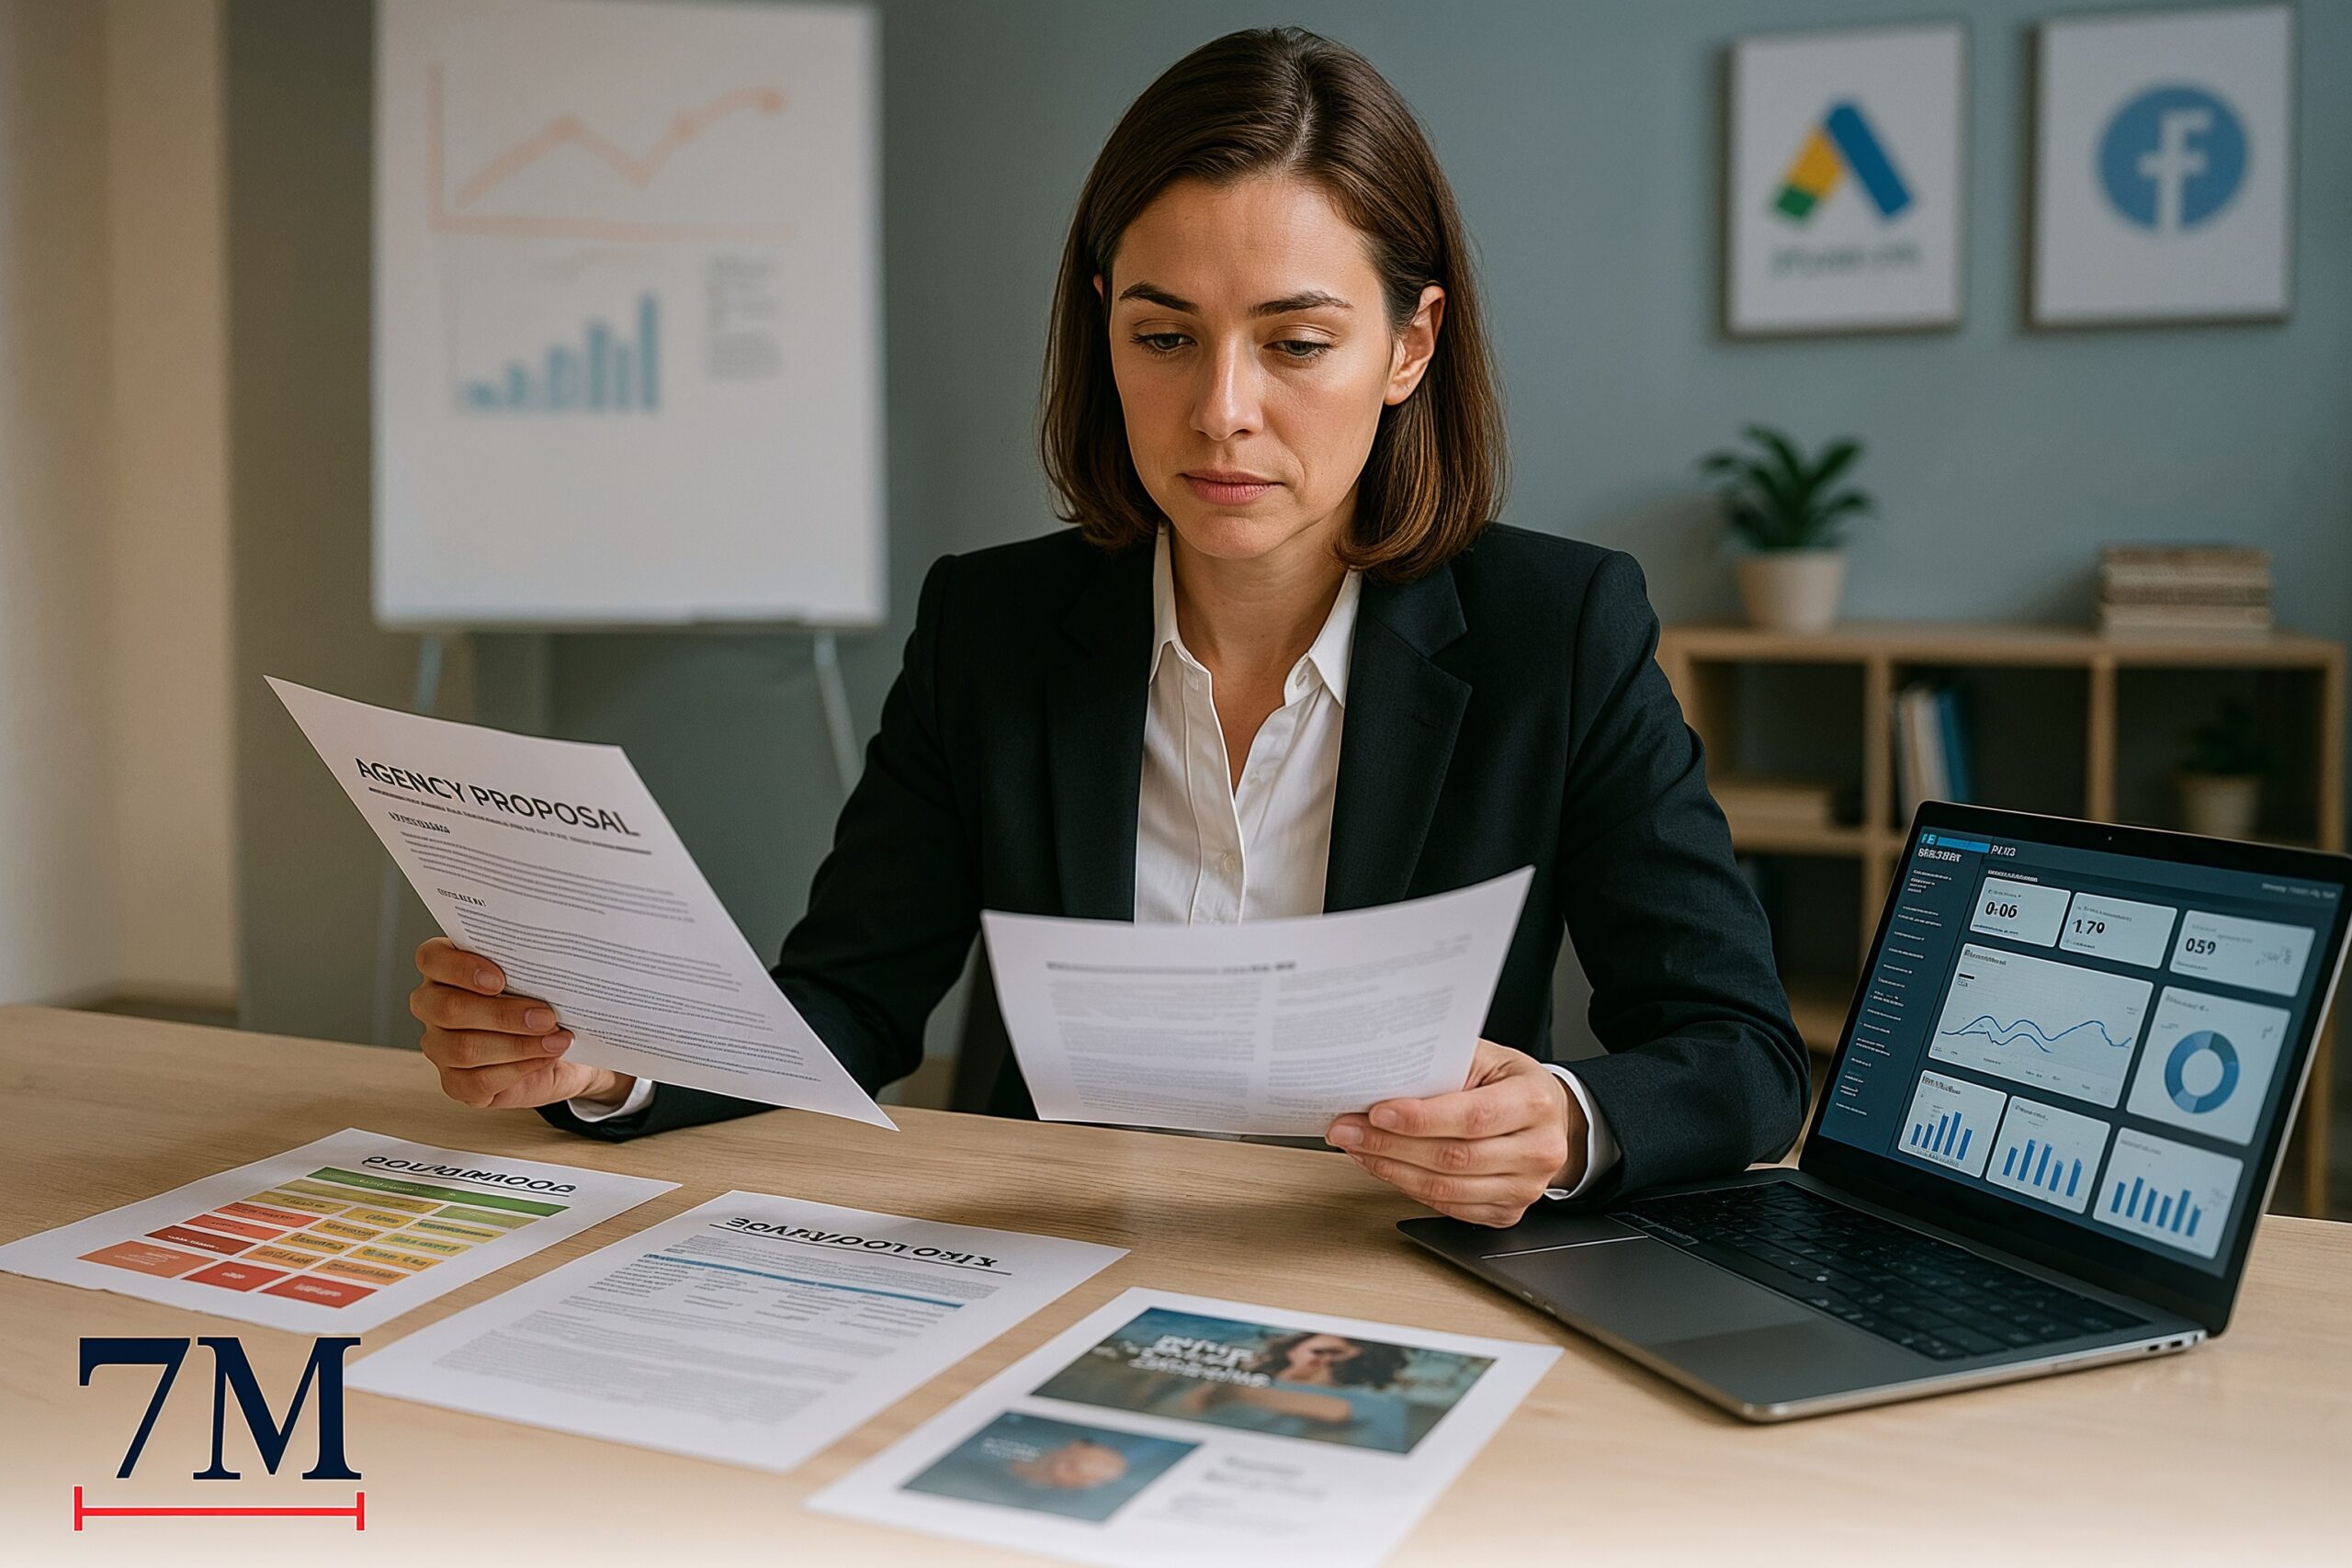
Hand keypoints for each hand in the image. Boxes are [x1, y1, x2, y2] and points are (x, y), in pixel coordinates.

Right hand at [409, 937, 633, 1110]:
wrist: (564, 1045)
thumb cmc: (545, 1001)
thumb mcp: (539, 976)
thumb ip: (530, 965)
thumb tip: (549, 964)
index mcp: (445, 968)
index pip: (431, 959)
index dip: (461, 969)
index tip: (500, 979)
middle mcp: (433, 1005)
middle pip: (447, 1008)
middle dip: (502, 1014)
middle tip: (546, 1016)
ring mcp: (439, 1046)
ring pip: (464, 1048)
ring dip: (518, 1044)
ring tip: (556, 1039)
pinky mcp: (454, 1082)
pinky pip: (476, 1081)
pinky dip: (517, 1069)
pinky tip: (544, 1058)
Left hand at [1325, 1040, 1582, 1226]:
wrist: (1550, 1117)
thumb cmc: (1511, 1082)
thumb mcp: (1485, 1057)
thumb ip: (1442, 1067)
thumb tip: (1382, 1079)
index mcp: (1536, 1101)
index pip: (1472, 1116)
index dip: (1420, 1119)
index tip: (1376, 1112)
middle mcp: (1538, 1149)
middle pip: (1454, 1157)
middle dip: (1390, 1145)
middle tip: (1346, 1130)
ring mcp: (1525, 1188)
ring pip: (1446, 1188)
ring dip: (1391, 1169)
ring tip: (1357, 1148)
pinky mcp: (1506, 1213)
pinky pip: (1448, 1207)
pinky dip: (1407, 1187)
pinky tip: (1383, 1166)